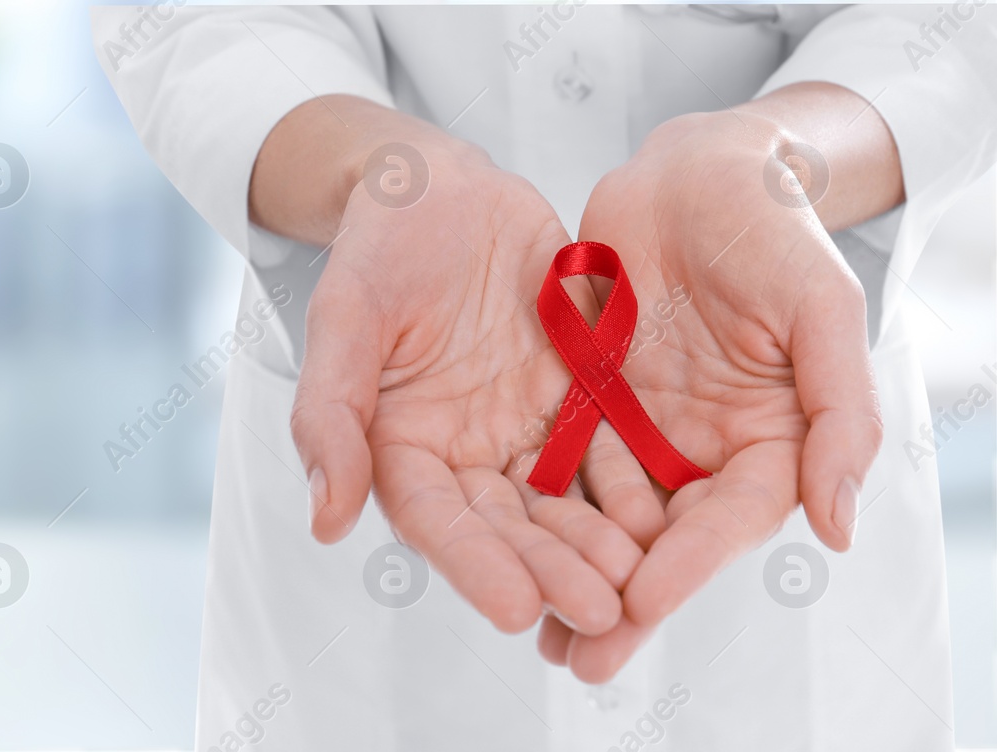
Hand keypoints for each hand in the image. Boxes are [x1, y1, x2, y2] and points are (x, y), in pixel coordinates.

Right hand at [258, 98, 640, 635]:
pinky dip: (637, 489)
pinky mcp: (578, 399)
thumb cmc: (379, 248)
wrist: (443, 190)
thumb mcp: (344, 319)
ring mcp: (524, 430)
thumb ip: (330, 415)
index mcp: (400, 447)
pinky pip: (611, 449)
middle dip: (553, 571)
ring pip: (565, 502)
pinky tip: (672, 520)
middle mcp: (463, 454)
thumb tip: (324, 523)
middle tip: (600, 612)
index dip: (475, 566)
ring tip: (639, 585)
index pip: (436, 521)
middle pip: (509, 526)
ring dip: (600, 547)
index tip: (517, 610)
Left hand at [535, 102, 887, 681]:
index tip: (639, 607)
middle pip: (662, 538)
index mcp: (770, 439)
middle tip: (578, 660)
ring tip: (531, 628)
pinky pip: (559, 458)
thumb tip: (838, 529)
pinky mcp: (589, 398)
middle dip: (621, 600)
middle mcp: (703, 445)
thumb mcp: (821, 309)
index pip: (727, 520)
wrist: (695, 168)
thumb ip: (838, 414)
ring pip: (604, 512)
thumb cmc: (772, 227)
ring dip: (568, 570)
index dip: (687, 568)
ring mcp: (643, 425)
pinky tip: (497, 546)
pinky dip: (534, 505)